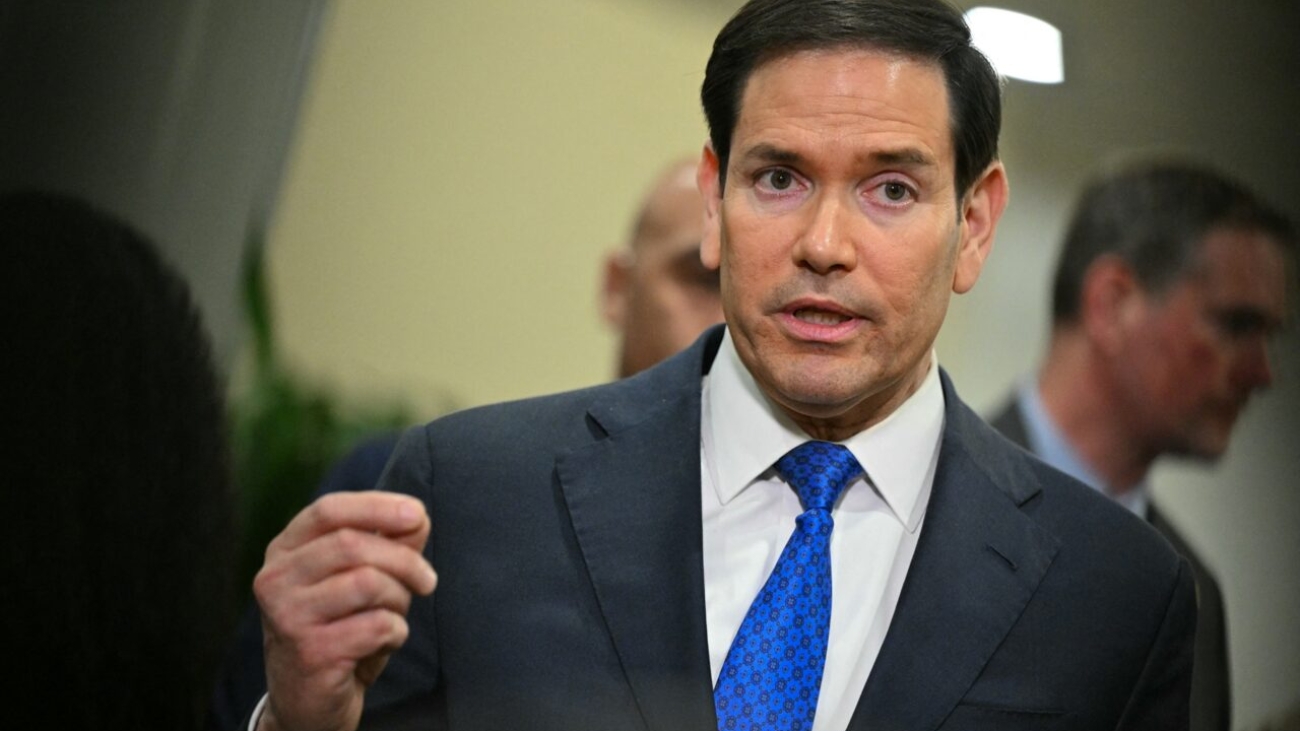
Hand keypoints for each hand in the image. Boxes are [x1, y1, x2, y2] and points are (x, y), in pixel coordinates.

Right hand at [253, 492, 436, 730]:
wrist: (308, 700)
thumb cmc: (339, 628)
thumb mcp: (361, 578)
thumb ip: (388, 543)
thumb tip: (417, 517)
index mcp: (285, 550)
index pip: (329, 509)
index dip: (377, 506)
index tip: (417, 514)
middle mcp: (276, 578)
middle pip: (353, 545)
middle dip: (404, 560)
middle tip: (427, 581)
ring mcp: (288, 616)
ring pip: (367, 582)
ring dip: (399, 599)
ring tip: (395, 615)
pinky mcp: (310, 652)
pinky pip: (376, 625)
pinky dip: (395, 632)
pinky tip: (384, 641)